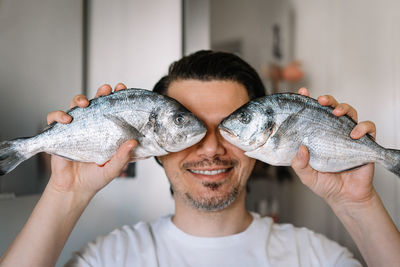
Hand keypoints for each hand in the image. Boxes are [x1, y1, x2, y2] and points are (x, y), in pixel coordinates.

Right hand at [46, 83, 136, 195]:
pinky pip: (54, 119)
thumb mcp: (113, 168)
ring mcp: (75, 128)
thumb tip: (133, 142)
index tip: (122, 89)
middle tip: (107, 89)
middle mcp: (91, 126)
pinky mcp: (59, 134)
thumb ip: (123, 157)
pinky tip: (66, 119)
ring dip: (79, 99)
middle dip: (101, 92)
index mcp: (106, 131)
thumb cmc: (95, 178)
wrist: (75, 189)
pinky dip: (58, 115)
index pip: (112, 109)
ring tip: (85, 103)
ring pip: (75, 105)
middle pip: (95, 102)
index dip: (116, 97)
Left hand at [292, 88, 376, 206]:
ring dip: (344, 108)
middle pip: (331, 108)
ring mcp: (348, 135)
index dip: (307, 101)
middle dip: (327, 100)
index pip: (312, 114)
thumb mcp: (306, 175)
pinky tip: (354, 134)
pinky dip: (363, 127)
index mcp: (316, 135)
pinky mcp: (364, 143)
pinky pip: (368, 128)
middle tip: (321, 100)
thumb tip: (301, 149)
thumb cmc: (325, 184)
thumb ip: (300, 164)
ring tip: (337, 112)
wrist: (345, 198)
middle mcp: (332, 132)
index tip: (302, 92)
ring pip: (349, 113)